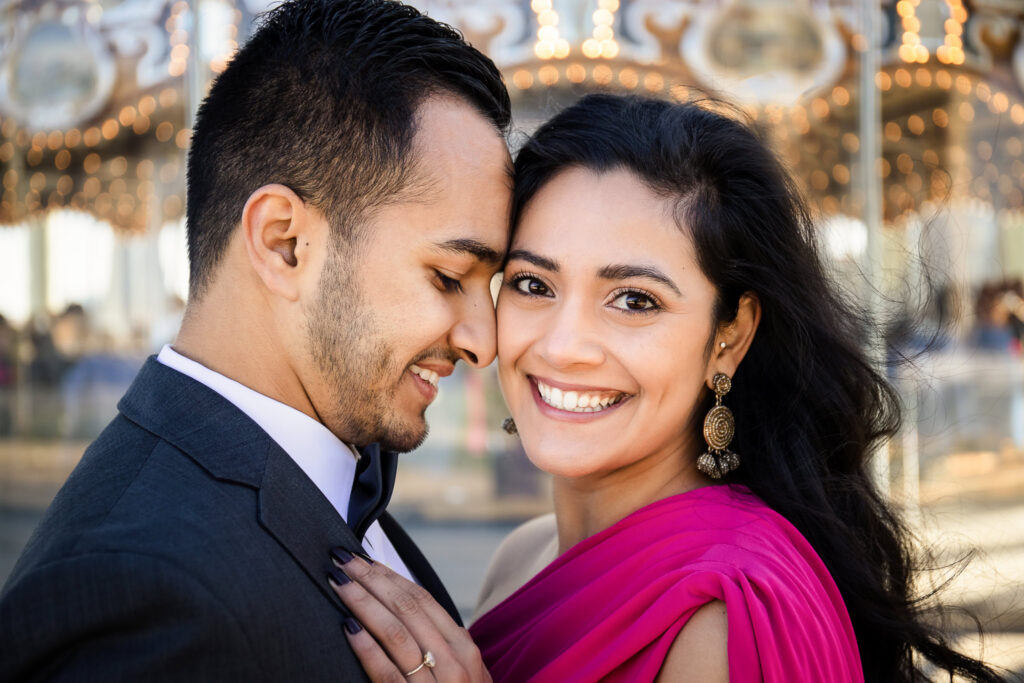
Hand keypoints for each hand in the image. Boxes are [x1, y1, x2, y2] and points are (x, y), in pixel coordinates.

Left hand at [328, 549, 491, 682]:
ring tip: (338, 583)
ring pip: (395, 634)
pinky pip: (386, 675)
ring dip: (363, 603)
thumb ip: (438, 642)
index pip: (422, 599)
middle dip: (370, 580)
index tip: (363, 559)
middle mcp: (453, 662)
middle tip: (342, 559)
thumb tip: (399, 605)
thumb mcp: (460, 672)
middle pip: (406, 608)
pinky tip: (347, 629)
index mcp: (463, 647)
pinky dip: (366, 649)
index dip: (389, 575)